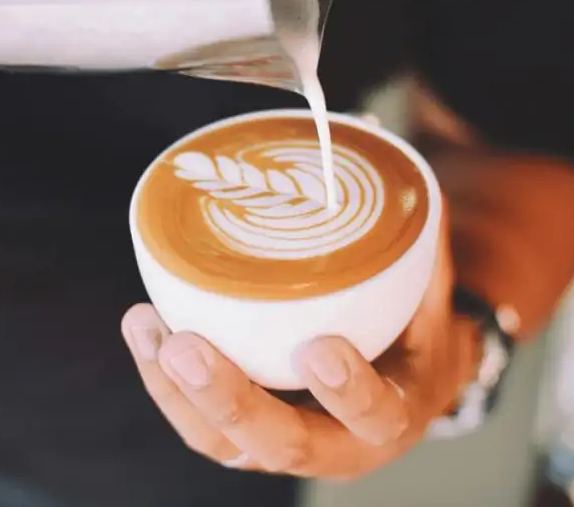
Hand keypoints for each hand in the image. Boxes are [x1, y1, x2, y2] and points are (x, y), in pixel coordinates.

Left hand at [121, 207, 481, 480]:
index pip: (376, 414)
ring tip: (147, 327)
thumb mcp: (430, 283)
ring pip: (223, 442)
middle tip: (188, 347)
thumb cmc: (414, 320)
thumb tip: (368, 128)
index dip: (348, 391)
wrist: (403, 373)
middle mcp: (338, 444)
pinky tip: (144, 327)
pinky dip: (164, 379)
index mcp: (395, 411)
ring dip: (177, 391)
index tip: (318, 348)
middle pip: (281, 444)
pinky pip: (197, 421)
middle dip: (230, 399)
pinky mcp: (243, 435)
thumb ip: (409, 227)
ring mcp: (283, 442)